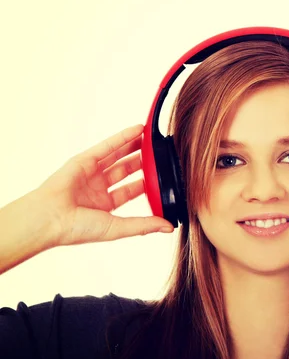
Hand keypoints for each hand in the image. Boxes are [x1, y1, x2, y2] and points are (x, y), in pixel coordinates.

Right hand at [34, 124, 173, 247]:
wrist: (49, 219)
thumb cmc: (76, 229)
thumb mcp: (117, 228)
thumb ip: (144, 225)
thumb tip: (169, 226)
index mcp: (104, 205)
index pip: (130, 191)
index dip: (147, 184)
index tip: (163, 177)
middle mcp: (97, 188)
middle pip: (125, 171)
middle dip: (142, 163)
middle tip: (160, 155)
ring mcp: (90, 173)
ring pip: (117, 156)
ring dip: (135, 147)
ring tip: (152, 139)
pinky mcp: (84, 160)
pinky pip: (107, 146)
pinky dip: (123, 137)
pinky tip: (139, 130)